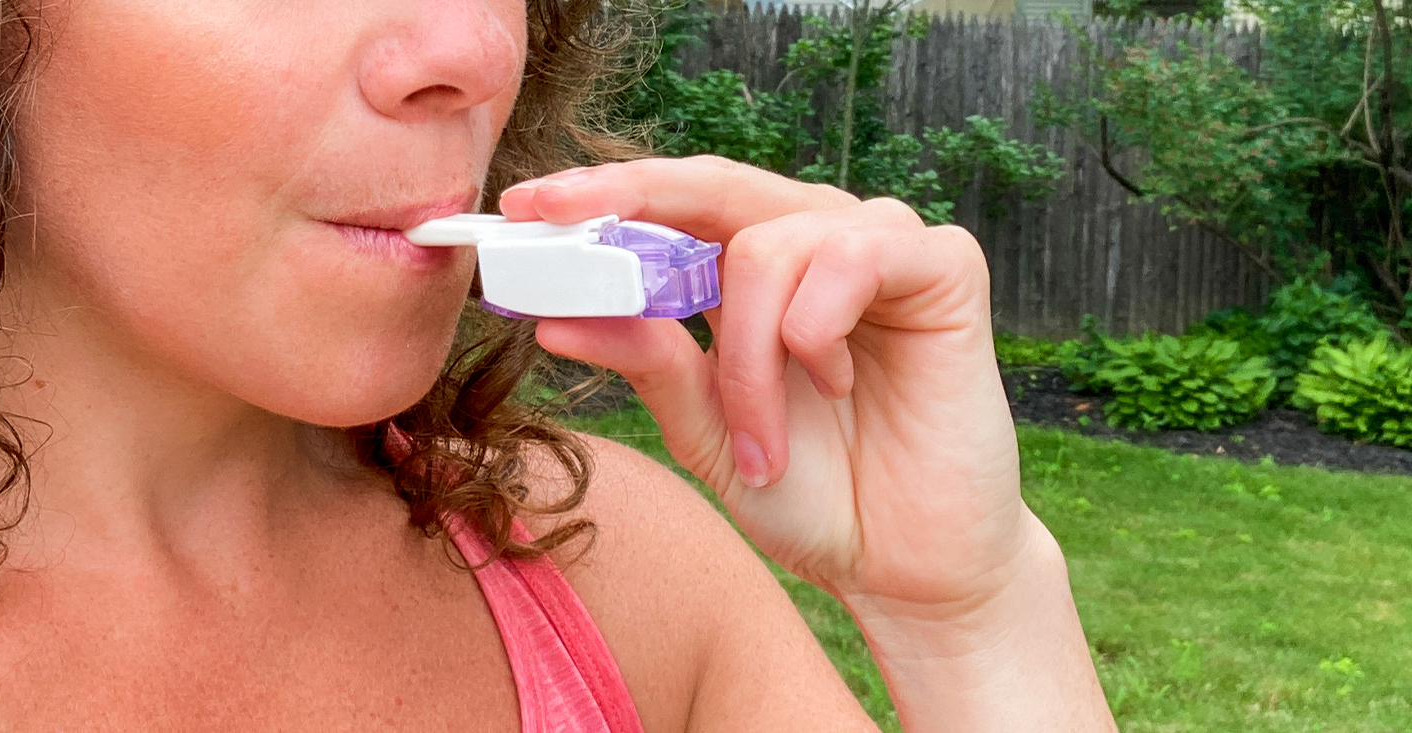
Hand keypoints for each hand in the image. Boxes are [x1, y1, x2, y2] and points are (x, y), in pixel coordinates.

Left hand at [500, 156, 1037, 618]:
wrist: (904, 565)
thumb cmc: (809, 489)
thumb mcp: (704, 428)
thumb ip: (647, 363)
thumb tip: (555, 316)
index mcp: (750, 267)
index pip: (670, 205)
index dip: (597, 197)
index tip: (519, 207)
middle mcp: (813, 236)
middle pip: (710, 184)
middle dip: (624, 199)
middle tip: (552, 219)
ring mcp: (878, 243)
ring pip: (766, 246)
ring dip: (745, 358)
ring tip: (761, 441)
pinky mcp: (942, 265)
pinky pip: (850, 256)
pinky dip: (816, 332)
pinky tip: (835, 386)